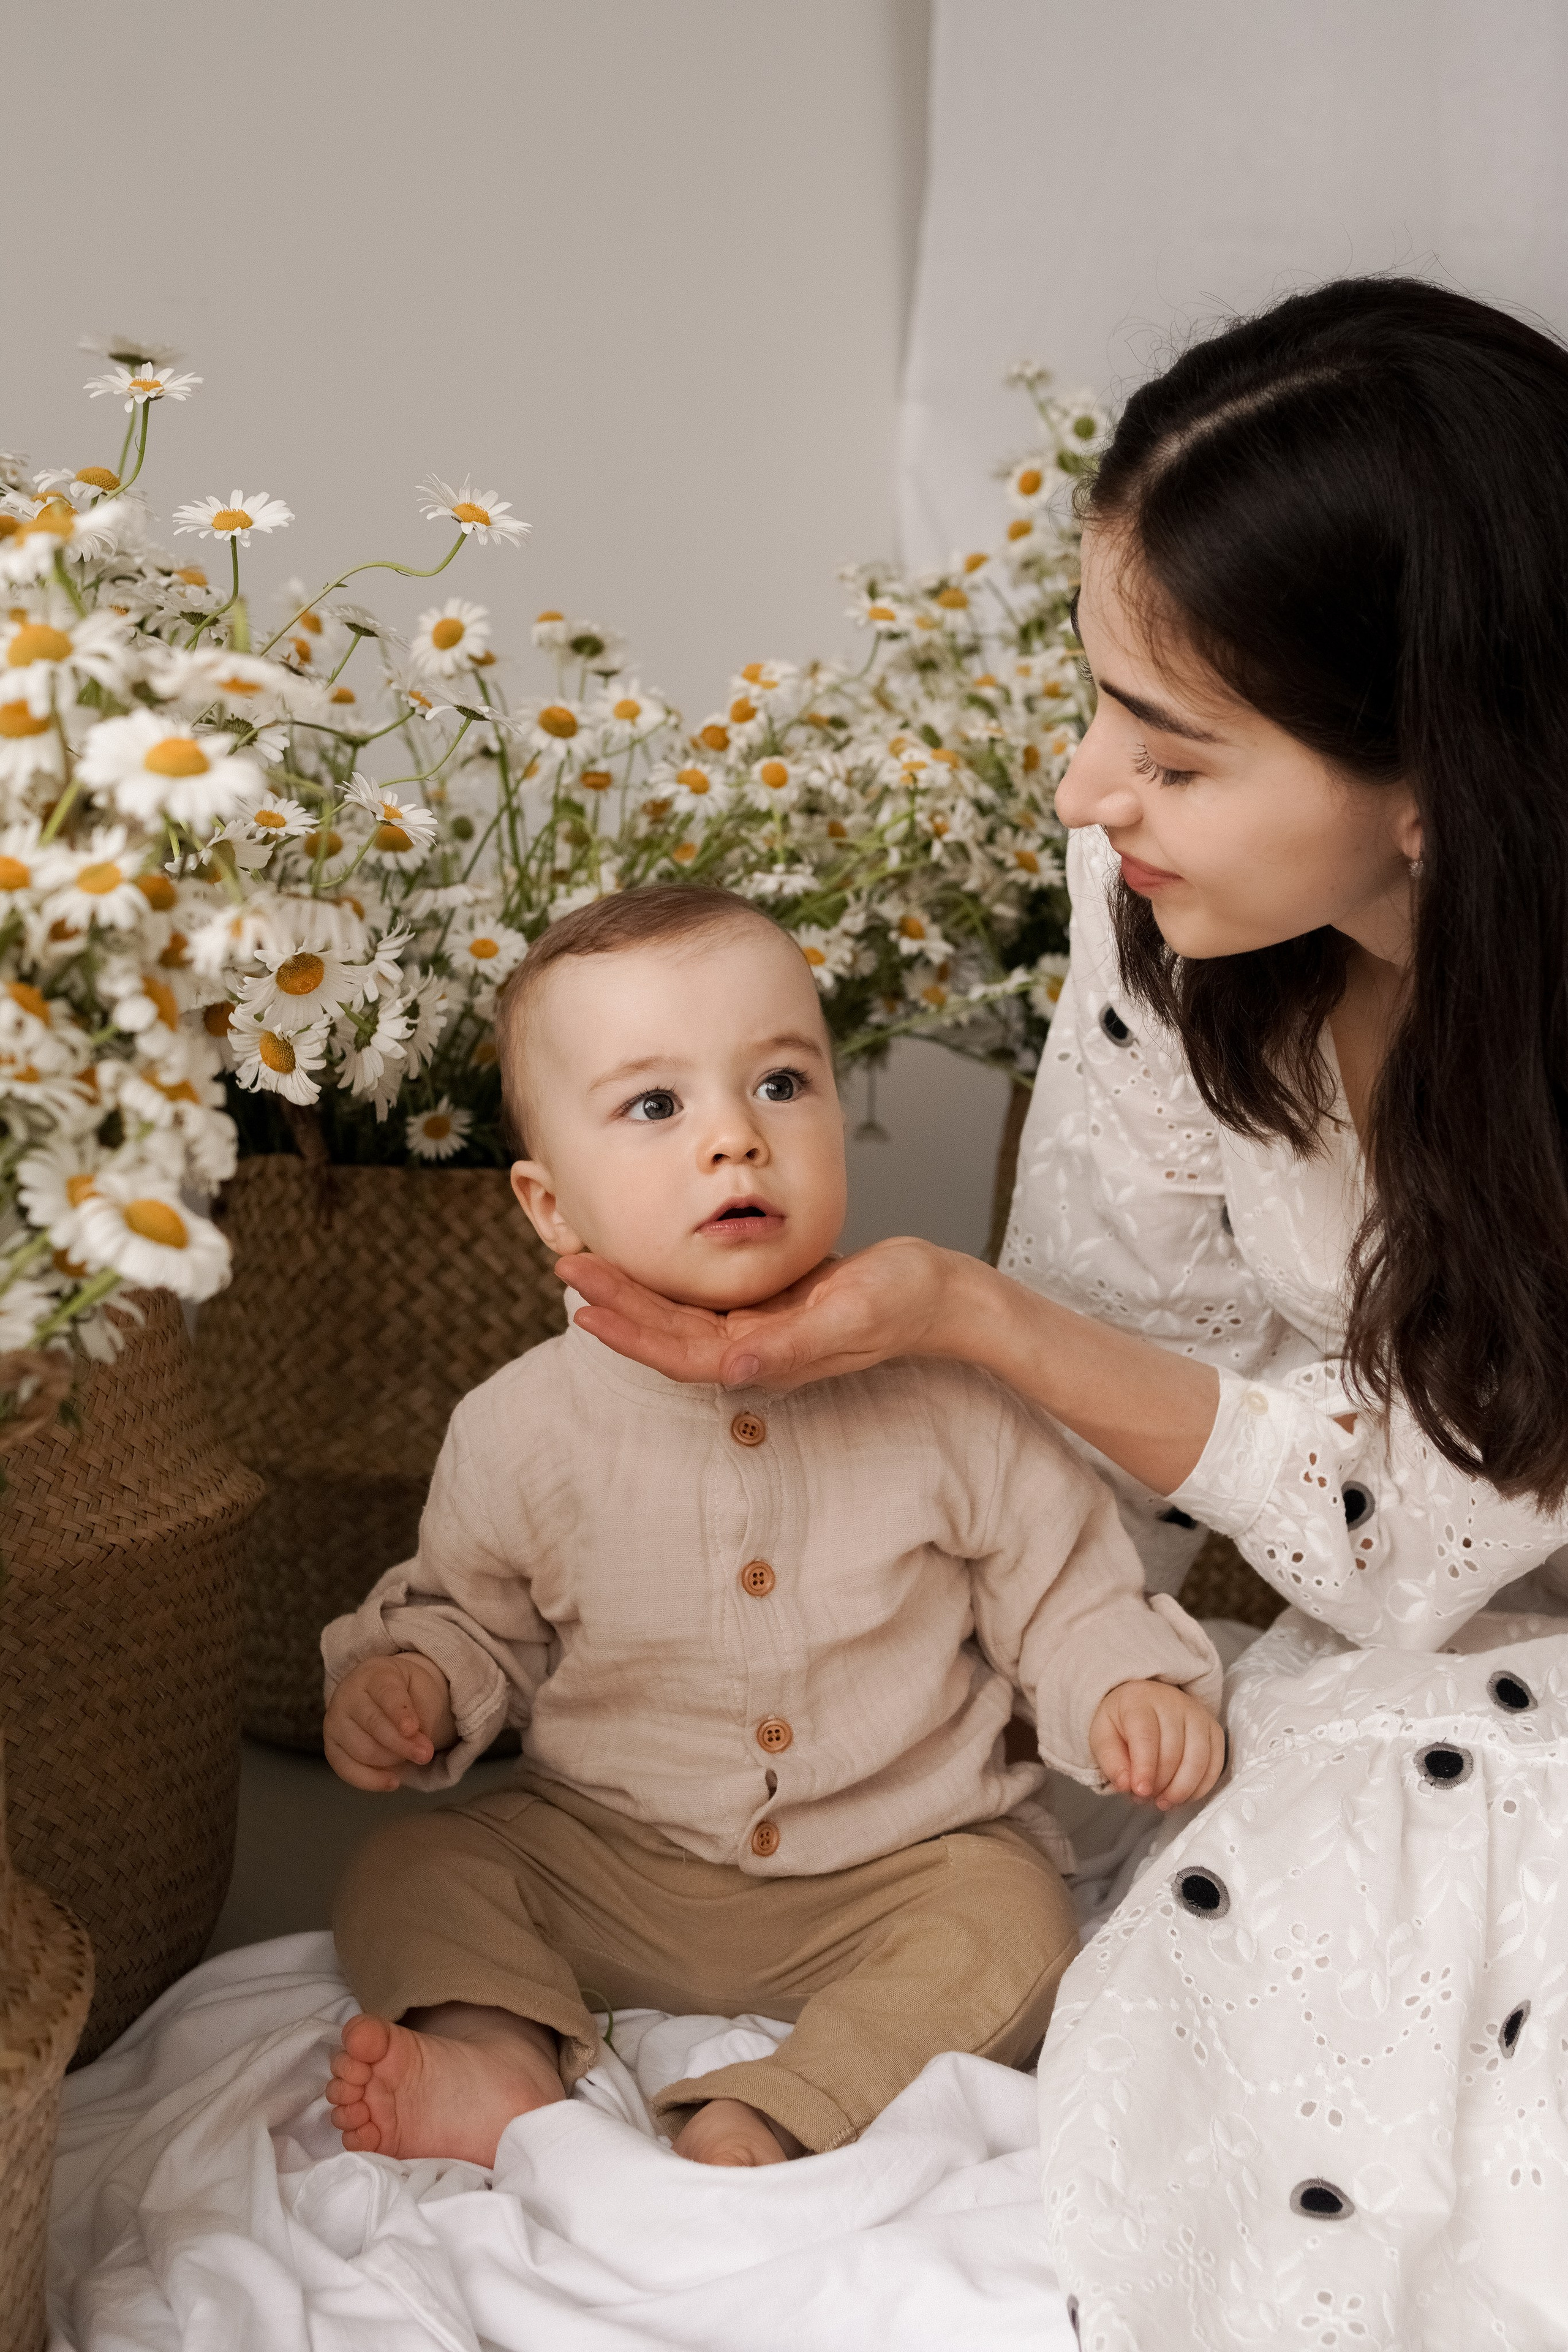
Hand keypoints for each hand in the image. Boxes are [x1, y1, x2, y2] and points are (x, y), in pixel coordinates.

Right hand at [323, 1654, 457, 1792]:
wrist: (383, 1694)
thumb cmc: (407, 1691)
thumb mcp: (423, 1691)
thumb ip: (424, 1715)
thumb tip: (419, 1746)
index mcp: (375, 1674)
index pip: (386, 1693)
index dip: (399, 1712)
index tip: (413, 1729)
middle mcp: (348, 1695)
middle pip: (373, 1724)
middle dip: (401, 1744)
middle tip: (425, 1755)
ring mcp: (335, 1721)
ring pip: (363, 1750)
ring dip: (392, 1760)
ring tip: (410, 1756)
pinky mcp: (331, 1747)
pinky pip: (347, 1770)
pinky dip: (371, 1780)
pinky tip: (393, 1781)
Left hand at [560, 1235, 964, 1392]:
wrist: (940, 1291)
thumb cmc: (903, 1300)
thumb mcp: (849, 1316)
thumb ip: (789, 1347)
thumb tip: (731, 1371)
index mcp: (767, 1356)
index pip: (680, 1353)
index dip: (629, 1334)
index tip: (584, 1304)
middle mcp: (755, 1348)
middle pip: (669, 1333)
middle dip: (616, 1304)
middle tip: (568, 1265)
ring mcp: (761, 1329)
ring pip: (682, 1317)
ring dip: (635, 1295)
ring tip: (589, 1265)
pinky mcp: (770, 1306)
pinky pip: (705, 1300)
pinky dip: (670, 1284)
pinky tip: (645, 1267)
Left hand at [1088, 1679, 1225, 1811]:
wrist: (1145, 1702)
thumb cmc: (1122, 1722)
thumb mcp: (1103, 1737)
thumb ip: (1111, 1761)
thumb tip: (1126, 1785)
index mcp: (1139, 1702)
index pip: (1146, 1736)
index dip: (1145, 1768)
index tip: (1141, 1792)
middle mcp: (1173, 1704)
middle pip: (1173, 1752)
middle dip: (1160, 1784)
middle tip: (1146, 1798)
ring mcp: (1197, 1715)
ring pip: (1198, 1759)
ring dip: (1182, 1789)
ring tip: (1164, 1801)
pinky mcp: (1213, 1730)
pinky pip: (1215, 1764)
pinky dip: (1200, 1787)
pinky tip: (1183, 1796)